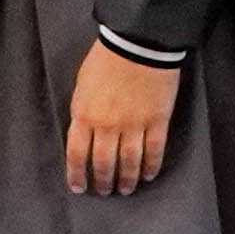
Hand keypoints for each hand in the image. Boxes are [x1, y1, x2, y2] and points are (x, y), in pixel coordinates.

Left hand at [65, 40, 181, 196]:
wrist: (137, 42)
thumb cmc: (106, 59)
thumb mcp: (82, 85)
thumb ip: (83, 111)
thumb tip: (85, 133)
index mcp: (84, 115)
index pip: (77, 154)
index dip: (77, 175)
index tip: (79, 188)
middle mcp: (107, 125)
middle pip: (104, 163)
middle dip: (104, 181)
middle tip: (106, 191)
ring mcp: (134, 124)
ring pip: (129, 162)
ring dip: (127, 179)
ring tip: (126, 189)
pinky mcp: (157, 120)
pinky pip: (154, 150)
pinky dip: (151, 166)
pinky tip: (149, 175)